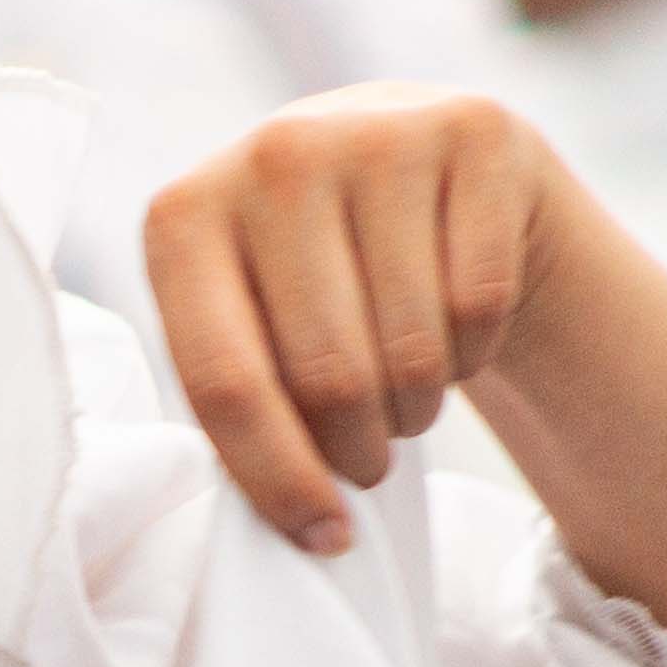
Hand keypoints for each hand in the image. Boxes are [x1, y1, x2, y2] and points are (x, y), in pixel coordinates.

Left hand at [139, 87, 546, 560]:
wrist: (414, 163)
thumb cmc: (310, 278)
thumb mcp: (246, 319)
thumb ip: (235, 398)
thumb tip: (300, 522)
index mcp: (183, 215)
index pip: (224, 382)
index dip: (278, 479)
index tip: (322, 536)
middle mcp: (274, 153)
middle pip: (328, 376)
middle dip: (356, 451)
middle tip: (364, 461)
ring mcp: (377, 131)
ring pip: (413, 348)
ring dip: (416, 406)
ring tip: (401, 390)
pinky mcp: (474, 130)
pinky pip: (482, 303)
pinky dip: (475, 349)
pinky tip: (451, 327)